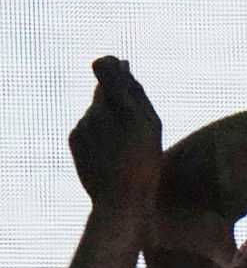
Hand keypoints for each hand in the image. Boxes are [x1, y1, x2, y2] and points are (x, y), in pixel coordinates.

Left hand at [70, 58, 161, 211]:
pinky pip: (87, 127)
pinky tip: (113, 153)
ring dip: (109, 119)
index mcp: (118, 107)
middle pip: (101, 91)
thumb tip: (122, 64)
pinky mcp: (74, 140)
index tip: (123, 70)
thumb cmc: (144, 166)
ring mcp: (81, 126)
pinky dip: (100, 133)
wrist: (120, 203)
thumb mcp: (151, 127)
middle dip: (116, 99)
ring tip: (126, 146)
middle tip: (135, 124)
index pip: (103, 66)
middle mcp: (94, 113)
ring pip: (95, 110)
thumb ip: (135, 92)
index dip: (113, 65)